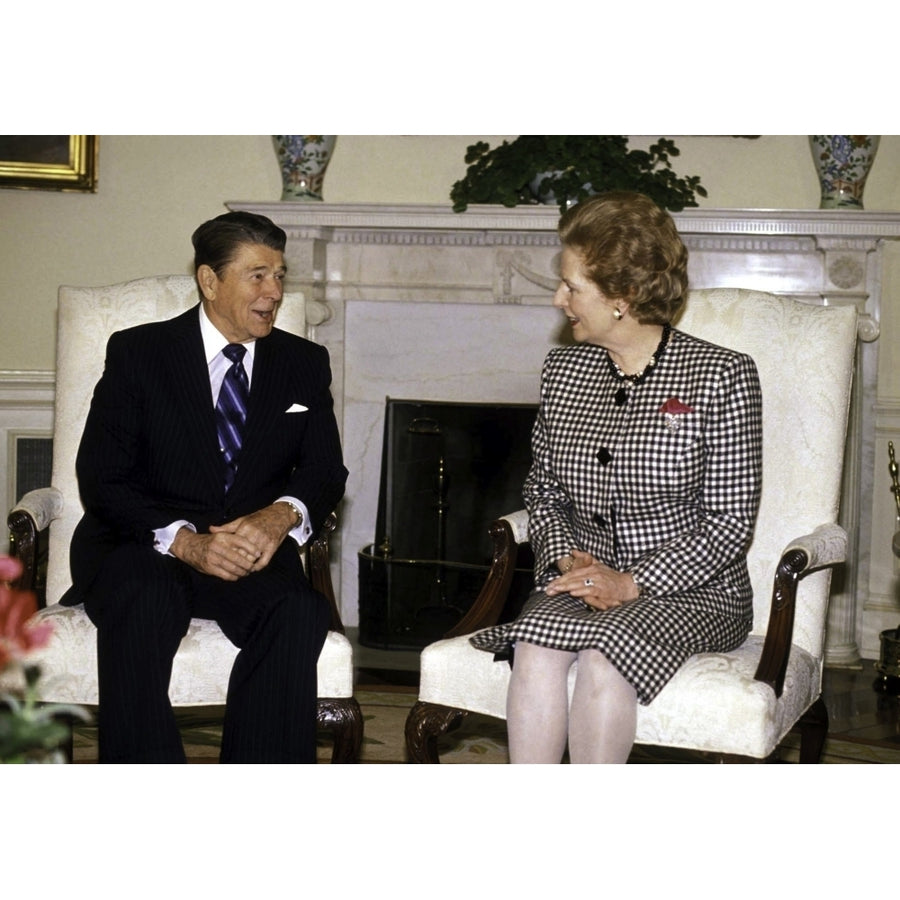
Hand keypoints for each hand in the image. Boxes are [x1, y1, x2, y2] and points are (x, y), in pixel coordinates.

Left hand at [171, 503, 296, 579]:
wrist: (279, 515)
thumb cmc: (259, 518)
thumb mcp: (242, 520)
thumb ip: (226, 527)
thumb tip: (210, 529)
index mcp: (244, 528)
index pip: (232, 546)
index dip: (227, 554)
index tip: (222, 560)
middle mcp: (254, 535)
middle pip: (241, 554)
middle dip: (235, 562)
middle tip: (230, 569)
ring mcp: (264, 541)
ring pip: (251, 559)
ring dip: (245, 567)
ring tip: (240, 571)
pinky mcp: (272, 547)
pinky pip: (263, 562)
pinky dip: (257, 567)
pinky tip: (253, 569)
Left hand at [546, 549, 638, 610]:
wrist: (628, 585)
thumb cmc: (612, 578)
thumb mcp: (599, 565)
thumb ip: (586, 558)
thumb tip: (572, 551)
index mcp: (590, 568)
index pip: (571, 573)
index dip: (560, 579)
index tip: (550, 584)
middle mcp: (593, 573)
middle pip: (572, 578)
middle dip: (559, 584)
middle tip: (548, 589)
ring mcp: (598, 581)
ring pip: (578, 583)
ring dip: (566, 587)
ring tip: (555, 590)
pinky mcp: (603, 589)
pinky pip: (590, 589)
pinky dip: (581, 591)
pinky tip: (572, 592)